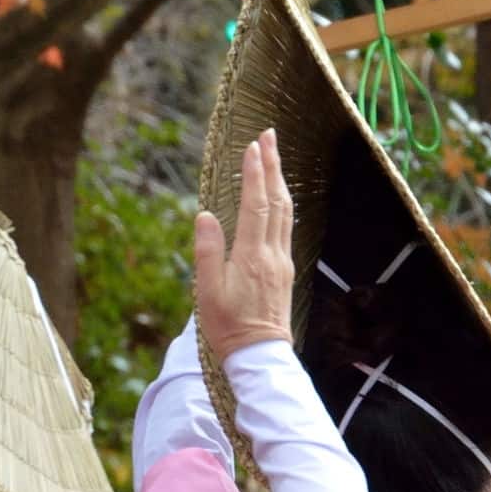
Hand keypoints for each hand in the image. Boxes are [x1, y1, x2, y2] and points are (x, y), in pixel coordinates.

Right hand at [195, 129, 293, 358]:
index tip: (252, 146)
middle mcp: (273, 254)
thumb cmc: (228, 326)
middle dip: (272, 166)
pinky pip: (286, 226)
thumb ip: (208, 252)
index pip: (256, 205)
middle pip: (276, 201)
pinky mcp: (285, 270)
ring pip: (285, 212)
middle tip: (268, 135)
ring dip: (280, 181)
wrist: (259, 355)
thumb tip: (205, 216)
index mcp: (252, 256)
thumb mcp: (208, 291)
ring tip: (274, 155)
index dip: (255, 174)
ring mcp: (282, 261)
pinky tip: (278, 195)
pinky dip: (281, 203)